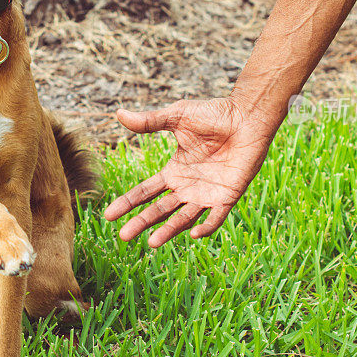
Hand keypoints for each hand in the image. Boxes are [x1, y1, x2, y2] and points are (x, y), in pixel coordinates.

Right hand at [104, 97, 277, 246]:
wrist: (247, 116)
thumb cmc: (214, 114)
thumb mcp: (177, 116)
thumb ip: (150, 121)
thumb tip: (119, 113)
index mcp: (175, 171)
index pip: (146, 191)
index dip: (128, 203)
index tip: (109, 215)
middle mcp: (188, 187)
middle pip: (160, 209)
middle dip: (141, 222)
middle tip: (123, 236)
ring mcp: (208, 194)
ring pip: (184, 218)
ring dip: (169, 230)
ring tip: (152, 243)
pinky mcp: (228, 196)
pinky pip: (216, 217)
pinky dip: (206, 226)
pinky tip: (194, 234)